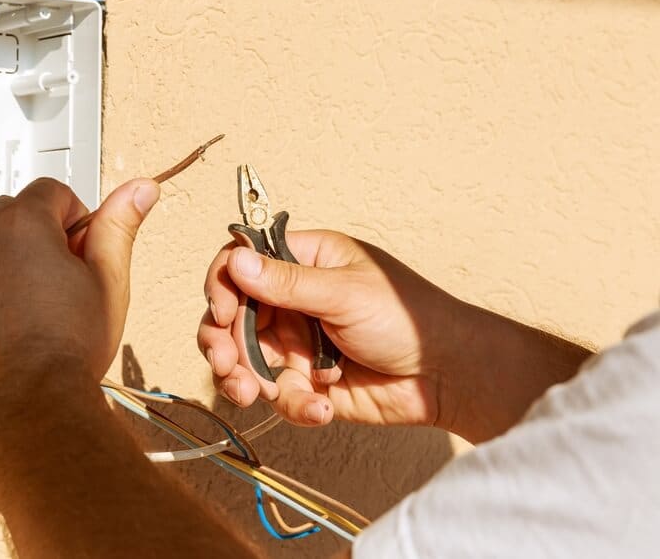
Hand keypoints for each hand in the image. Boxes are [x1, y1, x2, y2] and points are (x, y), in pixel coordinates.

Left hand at [0, 177, 159, 453]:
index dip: (72, 222)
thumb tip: (140, 189)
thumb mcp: (108, 281)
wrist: (27, 406)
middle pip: (11, 213)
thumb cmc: (67, 350)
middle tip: (53, 285)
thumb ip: (118, 226)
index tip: (76, 255)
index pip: (52, 193)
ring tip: (20, 303)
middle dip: (34, 238)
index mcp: (23, 221)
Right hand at [198, 230, 462, 427]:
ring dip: (243, 379)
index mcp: (303, 262)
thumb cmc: (407, 317)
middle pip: (232, 317)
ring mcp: (297, 343)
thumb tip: (236, 260)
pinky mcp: (306, 383)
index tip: (220, 311)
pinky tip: (320, 407)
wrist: (446, 376)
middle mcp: (292, 301)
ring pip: (246, 360)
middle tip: (225, 364)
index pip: (242, 264)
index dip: (223, 286)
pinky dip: (294, 404)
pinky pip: (279, 395)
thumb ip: (287, 283)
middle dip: (222, 343)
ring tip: (252, 393)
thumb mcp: (344, 293)